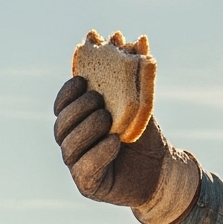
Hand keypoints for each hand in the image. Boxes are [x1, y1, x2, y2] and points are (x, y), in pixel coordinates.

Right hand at [52, 78, 199, 223]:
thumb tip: (140, 39)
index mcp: (78, 123)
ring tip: (108, 120)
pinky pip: (84, 167)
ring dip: (87, 129)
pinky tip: (115, 142)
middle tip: (99, 101)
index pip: (61, 106)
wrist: (161, 168)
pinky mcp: (88, 184)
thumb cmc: (144, 135)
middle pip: (61, 126)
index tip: (82, 81)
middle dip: (77, 110)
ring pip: (69, 146)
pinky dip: (99, 152)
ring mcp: (78, 165)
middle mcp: (73, 143)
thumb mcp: (141, 101)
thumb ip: (136, 74)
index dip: (66, 93)